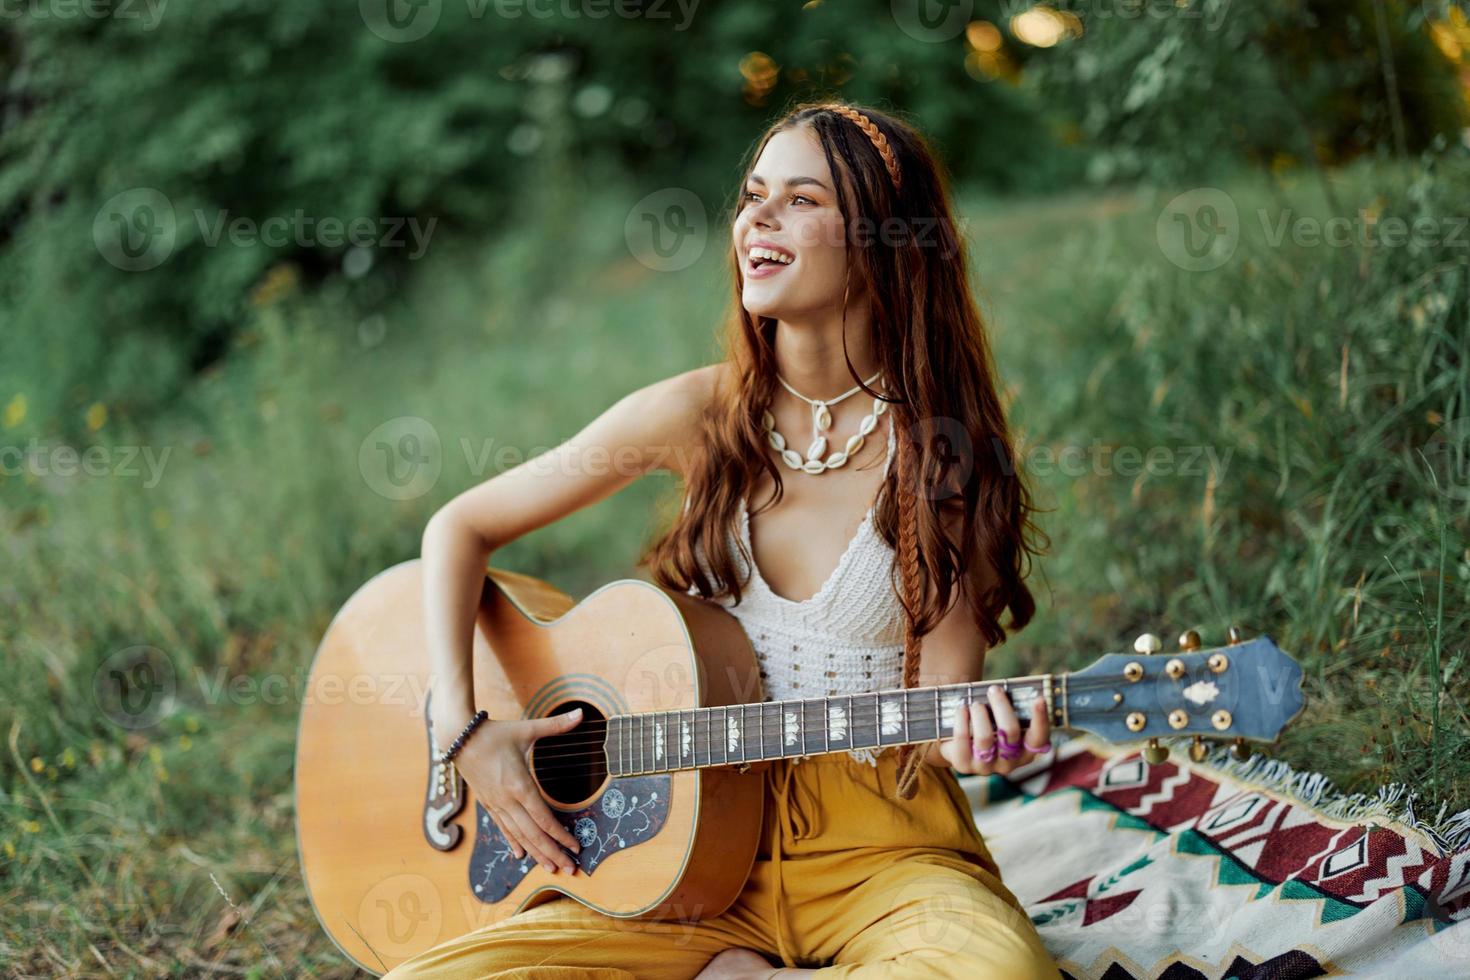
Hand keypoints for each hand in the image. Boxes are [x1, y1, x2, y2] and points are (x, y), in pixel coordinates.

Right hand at [451, 707, 584, 874]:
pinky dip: (514, 842)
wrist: (458, 737)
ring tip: (551, 868)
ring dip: (536, 853)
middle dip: (553, 853)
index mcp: (520, 785)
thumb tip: (580, 713)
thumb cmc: (495, 733)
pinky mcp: (488, 804)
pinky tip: (521, 855)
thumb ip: (556, 725)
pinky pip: (502, 828)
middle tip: (571, 869)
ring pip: (518, 836)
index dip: (561, 835)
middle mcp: (508, 800)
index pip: (544, 818)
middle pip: (533, 834)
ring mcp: (496, 805)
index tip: (575, 847)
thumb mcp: (526, 729)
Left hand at [934, 683, 1051, 775]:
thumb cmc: (989, 726)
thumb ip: (1011, 711)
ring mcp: (986, 767)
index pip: (1039, 739)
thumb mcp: (1003, 721)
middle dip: (1001, 706)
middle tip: (994, 689)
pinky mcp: (964, 765)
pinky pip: (963, 739)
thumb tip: (1008, 690)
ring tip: (975, 703)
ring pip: (985, 737)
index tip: (1040, 698)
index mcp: (1025, 753)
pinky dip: (962, 720)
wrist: (960, 744)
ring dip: (980, 714)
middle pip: (1010, 731)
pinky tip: (962, 709)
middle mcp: (1009, 764)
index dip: (1040, 719)